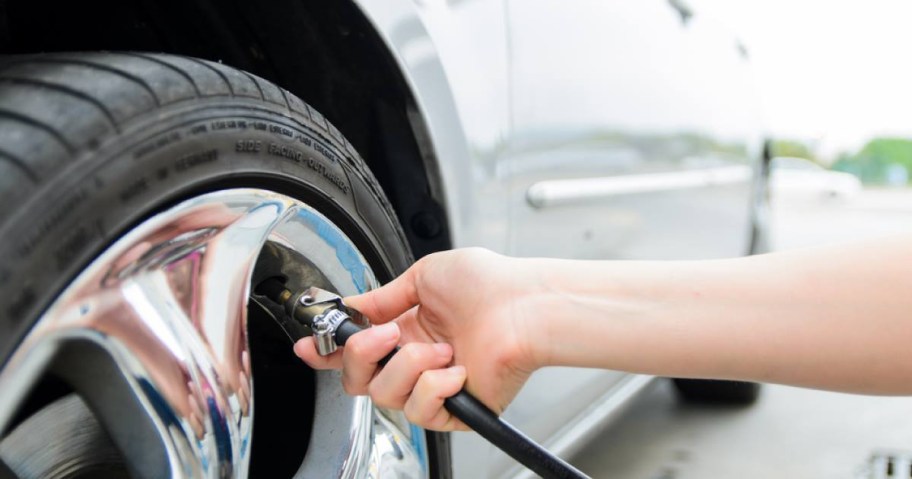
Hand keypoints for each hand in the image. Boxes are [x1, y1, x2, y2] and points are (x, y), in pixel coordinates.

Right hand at [294, 248, 544, 430]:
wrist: (524, 304)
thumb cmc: (489, 284)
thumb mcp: (423, 276)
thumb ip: (382, 297)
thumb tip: (352, 306)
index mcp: (406, 329)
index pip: (357, 350)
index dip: (328, 351)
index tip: (309, 346)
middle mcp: (416, 359)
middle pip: (358, 380)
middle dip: (360, 356)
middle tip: (386, 334)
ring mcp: (434, 386)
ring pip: (385, 395)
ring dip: (409, 365)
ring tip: (440, 347)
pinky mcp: (455, 410)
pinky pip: (420, 411)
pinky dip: (435, 386)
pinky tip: (456, 368)